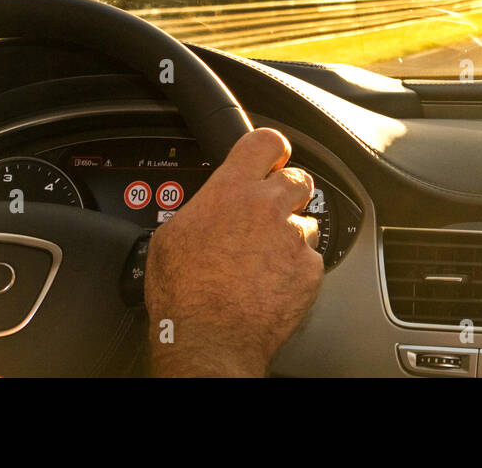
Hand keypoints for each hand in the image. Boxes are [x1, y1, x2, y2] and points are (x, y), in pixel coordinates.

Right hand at [144, 128, 323, 376]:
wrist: (209, 339)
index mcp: (231, 190)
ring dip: (290, 235)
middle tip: (271, 212)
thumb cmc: (183, 294)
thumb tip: (206, 208)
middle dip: (288, 192)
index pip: (265, 142)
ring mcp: (292, 238)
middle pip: (298, 178)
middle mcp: (267, 207)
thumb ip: (200, 208)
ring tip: (265, 260)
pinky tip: (272, 283)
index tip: (272, 158)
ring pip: (305, 222)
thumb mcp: (171, 235)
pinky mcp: (309, 270)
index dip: (272, 149)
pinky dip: (296, 269)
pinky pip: (310, 259)